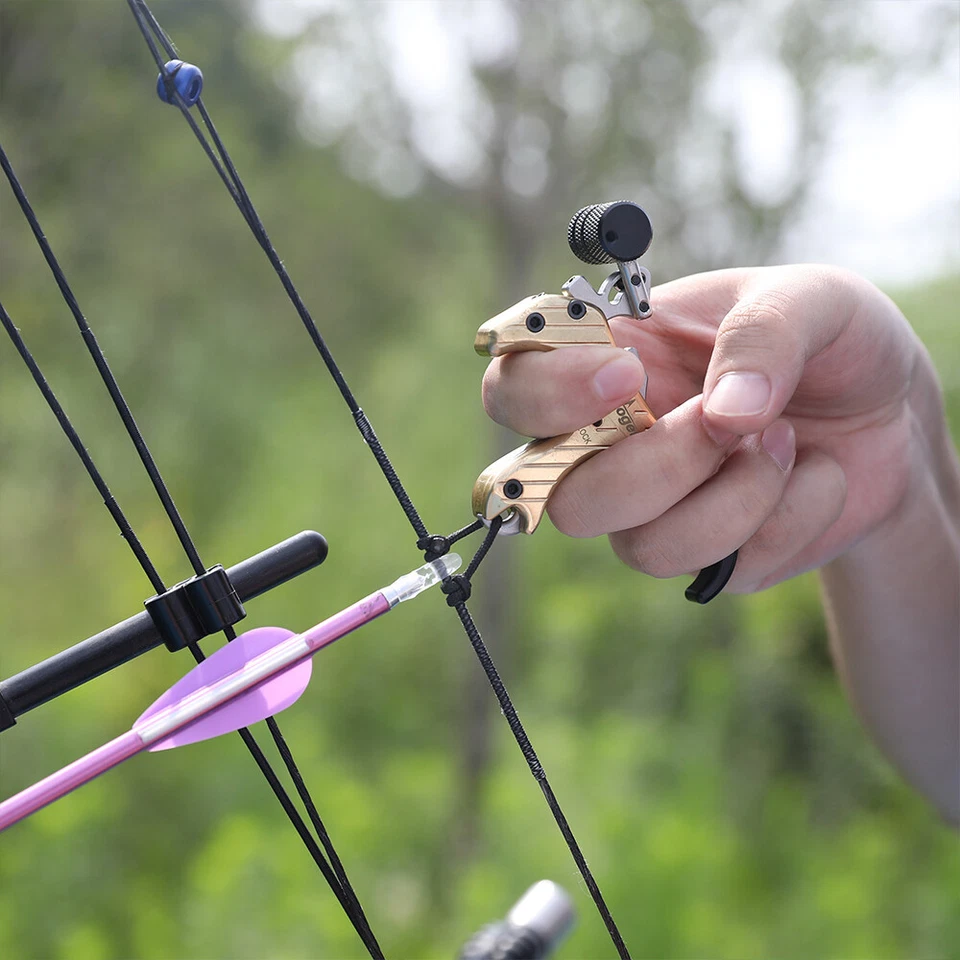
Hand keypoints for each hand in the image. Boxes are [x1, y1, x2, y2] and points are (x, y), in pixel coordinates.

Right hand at [481, 264, 921, 591]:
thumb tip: (727, 412)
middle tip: (730, 421)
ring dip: (733, 495)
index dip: (544, 394)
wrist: (892, 415)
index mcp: (608, 360)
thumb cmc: (829, 338)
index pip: (511, 387)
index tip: (624, 377)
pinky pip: (714, 566)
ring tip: (788, 444)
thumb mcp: (813, 299)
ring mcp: (649, 507)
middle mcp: (608, 440)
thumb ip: (765, 334)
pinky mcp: (702, 556)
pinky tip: (813, 477)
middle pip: (553, 490)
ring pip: (635, 544)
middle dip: (658, 463)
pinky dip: (785, 519)